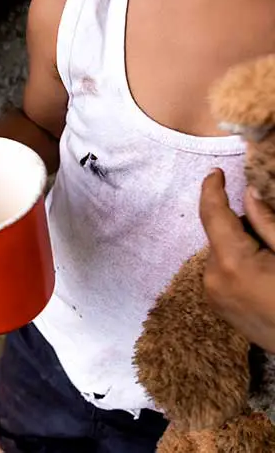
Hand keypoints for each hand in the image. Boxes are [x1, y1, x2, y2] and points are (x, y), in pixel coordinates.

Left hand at [199, 169, 274, 352]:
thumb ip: (269, 223)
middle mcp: (212, 279)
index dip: (212, 190)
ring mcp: (213, 297)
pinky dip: (241, 265)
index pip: (212, 215)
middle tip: (273, 239)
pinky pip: (225, 273)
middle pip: (221, 236)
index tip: (215, 172)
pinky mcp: (219, 308)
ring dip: (243, 247)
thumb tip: (249, 193)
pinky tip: (268, 276)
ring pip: (223, 254)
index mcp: (231, 262)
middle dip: (244, 227)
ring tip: (274, 261)